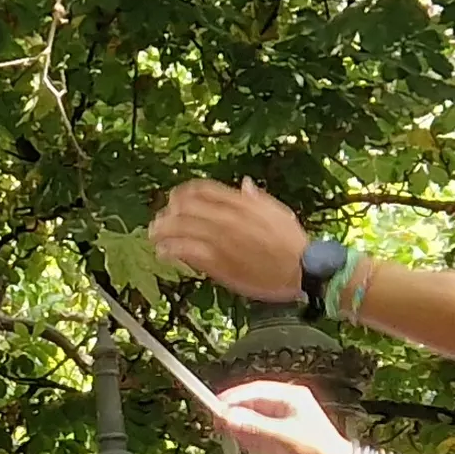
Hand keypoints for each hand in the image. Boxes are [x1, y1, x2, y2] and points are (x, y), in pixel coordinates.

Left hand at [148, 180, 312, 301]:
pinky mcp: (217, 261)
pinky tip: (163, 252)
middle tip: (161, 219)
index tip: (175, 198)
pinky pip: (185, 251)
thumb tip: (244, 184)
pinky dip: (170, 250)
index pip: (203, 189)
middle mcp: (227, 217)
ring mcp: (220, 238)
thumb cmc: (292, 242)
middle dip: (169, 211)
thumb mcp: (277, 211)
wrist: (300, 269)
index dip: (184, 192)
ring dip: (163, 230)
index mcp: (241, 202)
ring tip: (154, 234)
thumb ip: (257, 198)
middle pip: (185, 207)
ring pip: (180, 228)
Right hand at [213, 382, 349, 453]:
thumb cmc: (320, 451)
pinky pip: (259, 433)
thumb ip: (255, 427)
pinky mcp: (282, 439)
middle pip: (253, 404)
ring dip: (240, 424)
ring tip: (224, 430)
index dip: (234, 397)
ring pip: (254, 419)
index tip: (217, 405)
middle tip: (217, 419)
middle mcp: (287, 407)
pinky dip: (248, 436)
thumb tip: (231, 418)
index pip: (255, 391)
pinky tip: (239, 439)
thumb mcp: (282, 437)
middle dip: (235, 412)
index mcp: (291, 397)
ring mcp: (284, 423)